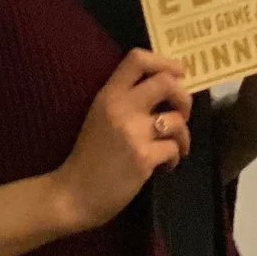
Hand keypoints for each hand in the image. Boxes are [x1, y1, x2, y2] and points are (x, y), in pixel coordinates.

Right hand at [51, 48, 190, 231]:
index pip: (137, 59)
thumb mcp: (99, 117)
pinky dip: (175, 157)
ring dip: (183, 134)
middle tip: (182, 113)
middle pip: (167, 83)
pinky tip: (166, 165)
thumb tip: (164, 90)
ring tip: (176, 146)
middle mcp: (121, 108)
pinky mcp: (143, 158)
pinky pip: (173, 148)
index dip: (165, 61)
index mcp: (108, 95)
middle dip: (184, 97)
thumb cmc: (88, 158)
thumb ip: (124, 101)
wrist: (72, 196)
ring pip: (176, 119)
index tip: (178, 74)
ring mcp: (133, 133)